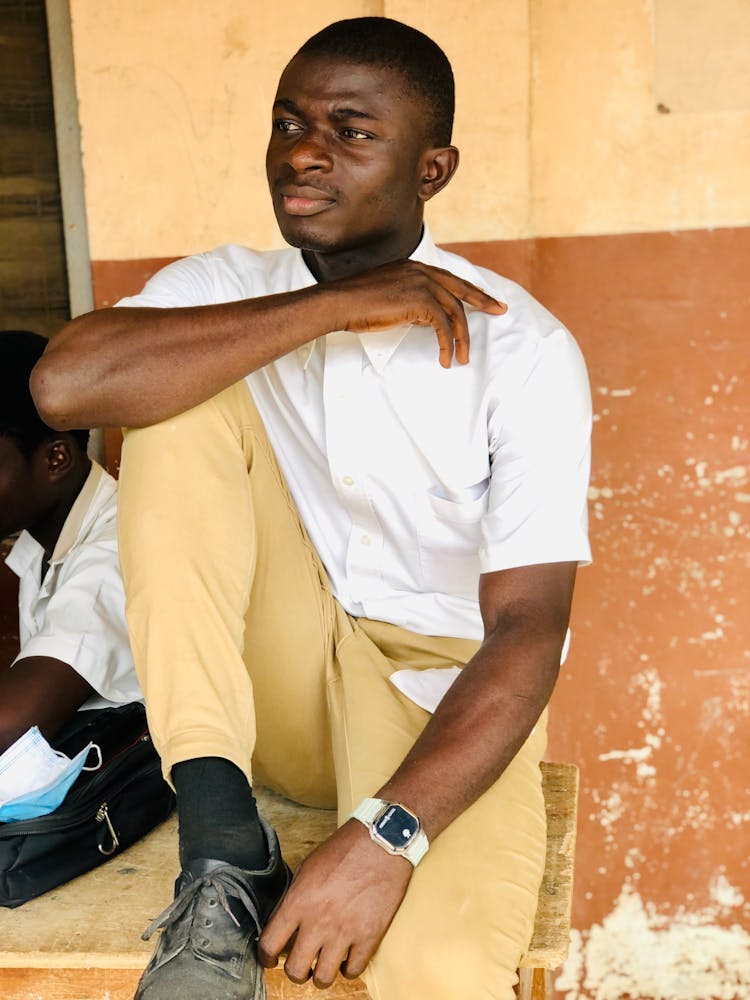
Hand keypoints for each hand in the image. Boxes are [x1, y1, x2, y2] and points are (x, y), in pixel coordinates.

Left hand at [258, 819, 411, 987]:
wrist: (381, 842)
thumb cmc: (345, 849)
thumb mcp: (308, 866)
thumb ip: (295, 897)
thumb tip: (287, 920)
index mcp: (299, 901)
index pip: (269, 943)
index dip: (265, 956)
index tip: (270, 959)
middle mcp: (319, 921)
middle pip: (295, 970)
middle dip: (295, 971)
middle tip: (300, 964)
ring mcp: (345, 931)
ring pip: (324, 978)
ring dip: (321, 975)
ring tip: (324, 965)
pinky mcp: (369, 936)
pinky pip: (353, 970)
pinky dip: (348, 969)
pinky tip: (347, 959)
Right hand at [321, 260, 506, 367]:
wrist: (340, 302)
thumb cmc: (356, 305)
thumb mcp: (387, 297)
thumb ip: (409, 302)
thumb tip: (426, 319)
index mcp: (414, 268)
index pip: (450, 279)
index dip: (471, 290)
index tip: (487, 298)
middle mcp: (422, 271)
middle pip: (461, 290)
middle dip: (483, 301)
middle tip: (500, 311)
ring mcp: (422, 284)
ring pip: (455, 312)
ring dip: (461, 338)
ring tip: (461, 358)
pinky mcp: (420, 301)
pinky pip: (443, 325)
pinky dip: (447, 344)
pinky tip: (445, 358)